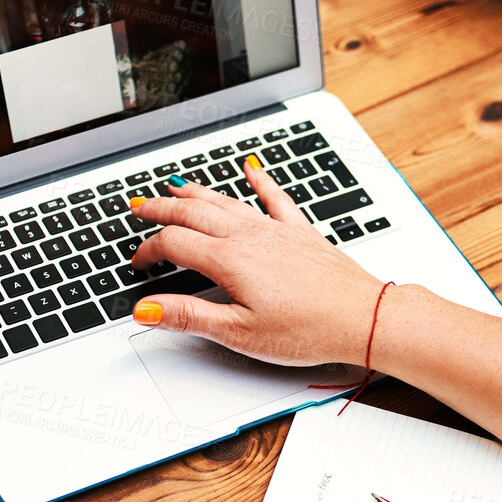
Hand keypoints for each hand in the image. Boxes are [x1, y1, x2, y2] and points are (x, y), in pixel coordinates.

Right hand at [129, 158, 385, 366]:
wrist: (363, 318)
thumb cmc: (309, 330)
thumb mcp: (239, 333)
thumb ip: (189, 317)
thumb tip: (146, 309)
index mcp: (230, 261)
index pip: (174, 244)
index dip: (148, 251)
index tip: (137, 263)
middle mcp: (251, 237)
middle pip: (194, 212)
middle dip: (161, 208)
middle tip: (139, 206)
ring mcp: (277, 231)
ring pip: (227, 201)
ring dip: (196, 192)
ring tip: (175, 185)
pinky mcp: (301, 233)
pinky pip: (275, 197)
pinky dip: (260, 180)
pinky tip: (252, 168)